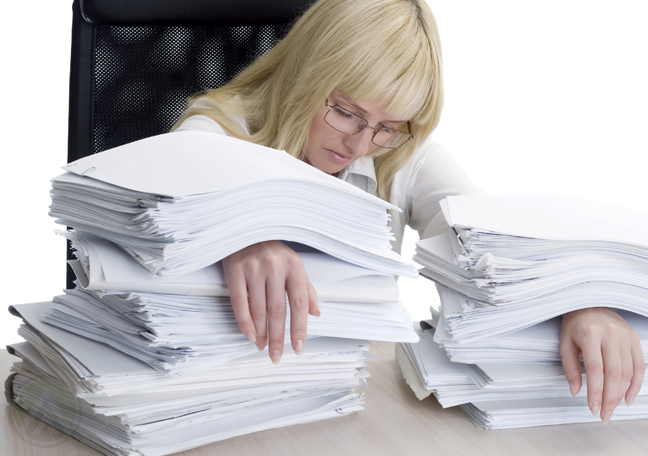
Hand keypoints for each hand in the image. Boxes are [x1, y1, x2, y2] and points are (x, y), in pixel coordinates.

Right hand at [222, 241, 319, 363]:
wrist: (247, 230)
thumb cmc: (273, 252)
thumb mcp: (294, 265)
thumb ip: (306, 289)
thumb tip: (316, 314)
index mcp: (294, 267)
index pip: (299, 304)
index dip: (299, 329)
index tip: (298, 348)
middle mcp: (275, 267)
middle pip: (278, 311)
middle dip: (278, 338)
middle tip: (277, 356)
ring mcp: (254, 269)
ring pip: (258, 309)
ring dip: (261, 333)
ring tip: (262, 346)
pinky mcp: (235, 270)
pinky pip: (239, 303)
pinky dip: (244, 322)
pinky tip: (249, 334)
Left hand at [560, 307, 644, 422]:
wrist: (589, 303)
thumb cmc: (575, 324)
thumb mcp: (565, 343)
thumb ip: (570, 368)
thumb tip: (576, 391)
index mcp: (589, 334)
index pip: (595, 369)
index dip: (595, 392)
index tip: (592, 407)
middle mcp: (610, 334)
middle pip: (614, 373)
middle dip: (609, 398)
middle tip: (604, 414)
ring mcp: (625, 336)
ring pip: (628, 372)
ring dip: (621, 394)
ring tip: (612, 408)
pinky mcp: (634, 339)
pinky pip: (639, 366)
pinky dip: (636, 384)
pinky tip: (628, 397)